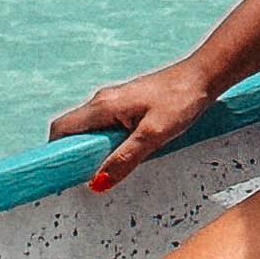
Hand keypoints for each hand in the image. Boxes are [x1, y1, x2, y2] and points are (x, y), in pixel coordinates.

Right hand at [50, 55, 220, 190]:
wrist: (203, 76)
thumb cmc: (181, 101)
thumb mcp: (154, 135)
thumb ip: (125, 159)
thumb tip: (97, 183)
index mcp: (102, 106)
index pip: (62, 129)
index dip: (56, 152)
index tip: (63, 174)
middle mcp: (102, 101)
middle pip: (73, 130)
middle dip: (74, 154)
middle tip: (86, 178)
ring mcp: (114, 101)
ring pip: (91, 128)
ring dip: (93, 150)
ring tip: (107, 171)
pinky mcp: (127, 103)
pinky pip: (106, 125)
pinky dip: (106, 142)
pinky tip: (124, 154)